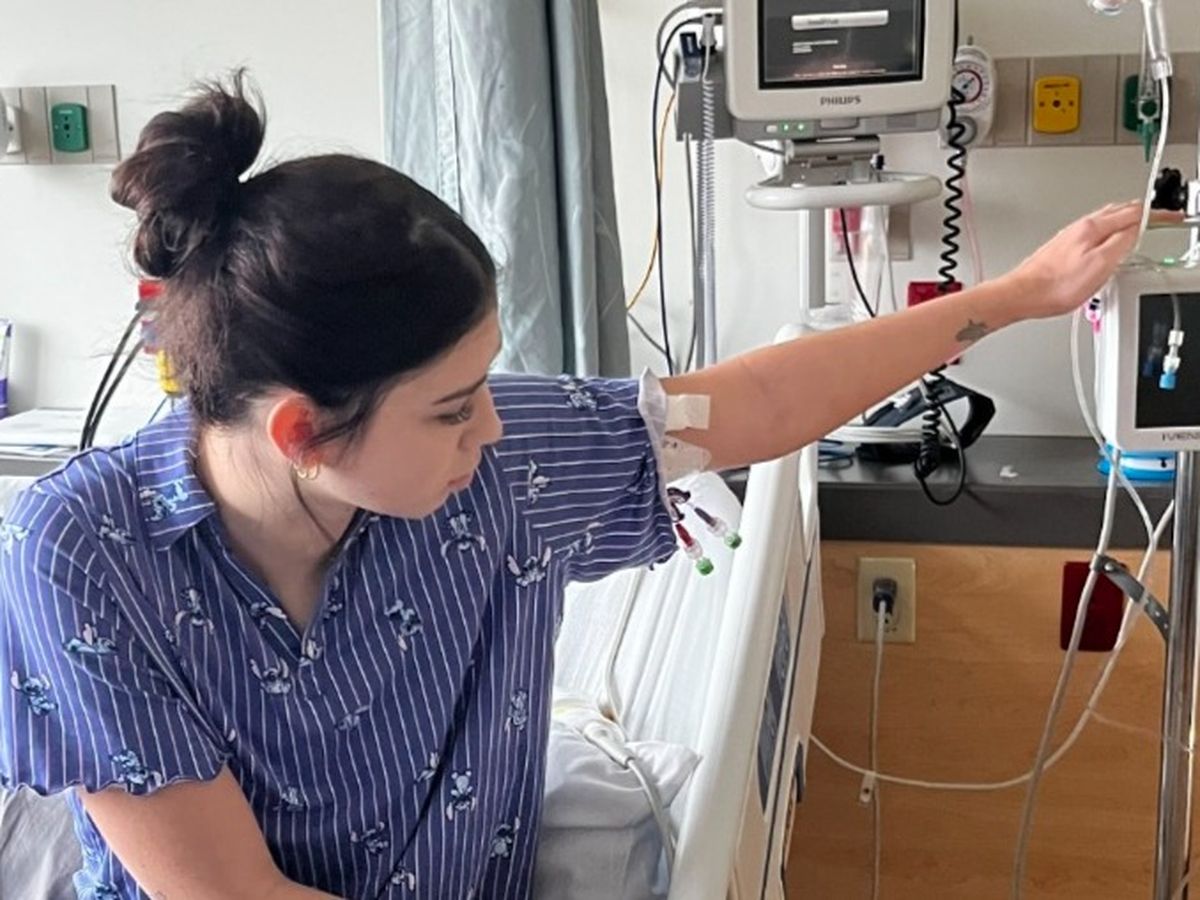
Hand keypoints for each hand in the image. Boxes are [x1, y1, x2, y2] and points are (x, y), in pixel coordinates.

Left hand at [1003, 202, 1183, 320]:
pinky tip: (1108, 241)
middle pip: (1119, 211)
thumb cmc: (1054, 286)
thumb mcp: (1100, 265)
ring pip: (1105, 220)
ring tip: (1139, 225)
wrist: (1021, 295)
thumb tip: (1136, 230)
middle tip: (1159, 218)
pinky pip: (1093, 232)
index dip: (1157, 215)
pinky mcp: (1062, 248)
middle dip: (1143, 212)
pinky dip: (1109, 230)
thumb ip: (1122, 244)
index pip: (1134, 213)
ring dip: (1126, 219)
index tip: (1171, 217)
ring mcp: (1070, 237)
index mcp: (1092, 228)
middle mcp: (1080, 227)